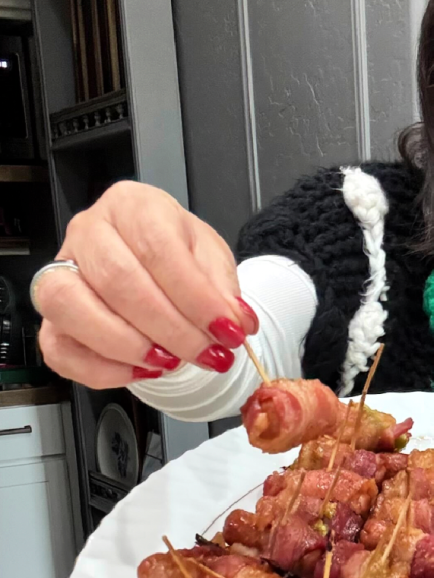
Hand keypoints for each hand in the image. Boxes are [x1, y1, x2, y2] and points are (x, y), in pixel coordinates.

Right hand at [33, 181, 257, 387]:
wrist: (154, 268)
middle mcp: (88, 233)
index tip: (228, 330)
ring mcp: (59, 274)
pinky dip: (103, 369)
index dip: (195, 297)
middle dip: (170, 328)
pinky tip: (143, 371)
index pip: (158, 249)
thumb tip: (237, 321)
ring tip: (172, 362)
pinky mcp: (50, 318)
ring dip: (129, 346)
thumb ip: (223, 288)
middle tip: (206, 353)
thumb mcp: (211, 258)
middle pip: (117, 281)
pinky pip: (60, 349)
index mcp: (131, 206)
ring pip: (73, 309)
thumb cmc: (177, 255)